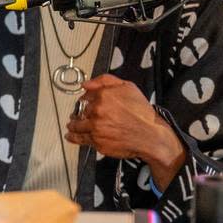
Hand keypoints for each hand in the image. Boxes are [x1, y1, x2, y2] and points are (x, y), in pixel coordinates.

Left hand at [65, 74, 186, 187]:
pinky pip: (80, 139)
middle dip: (79, 113)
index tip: (84, 103)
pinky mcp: (97, 141)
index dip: (84, 100)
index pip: (85, 96)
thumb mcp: (128, 87)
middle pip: (79, 111)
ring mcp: (96, 127)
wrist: (151, 136)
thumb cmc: (142, 113)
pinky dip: (74, 137)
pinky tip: (71, 136)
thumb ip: (105, 81)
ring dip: (73, 125)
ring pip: (77, 126)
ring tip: (72, 125)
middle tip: (78, 115)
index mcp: (103, 96)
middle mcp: (97, 111)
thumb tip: (86, 84)